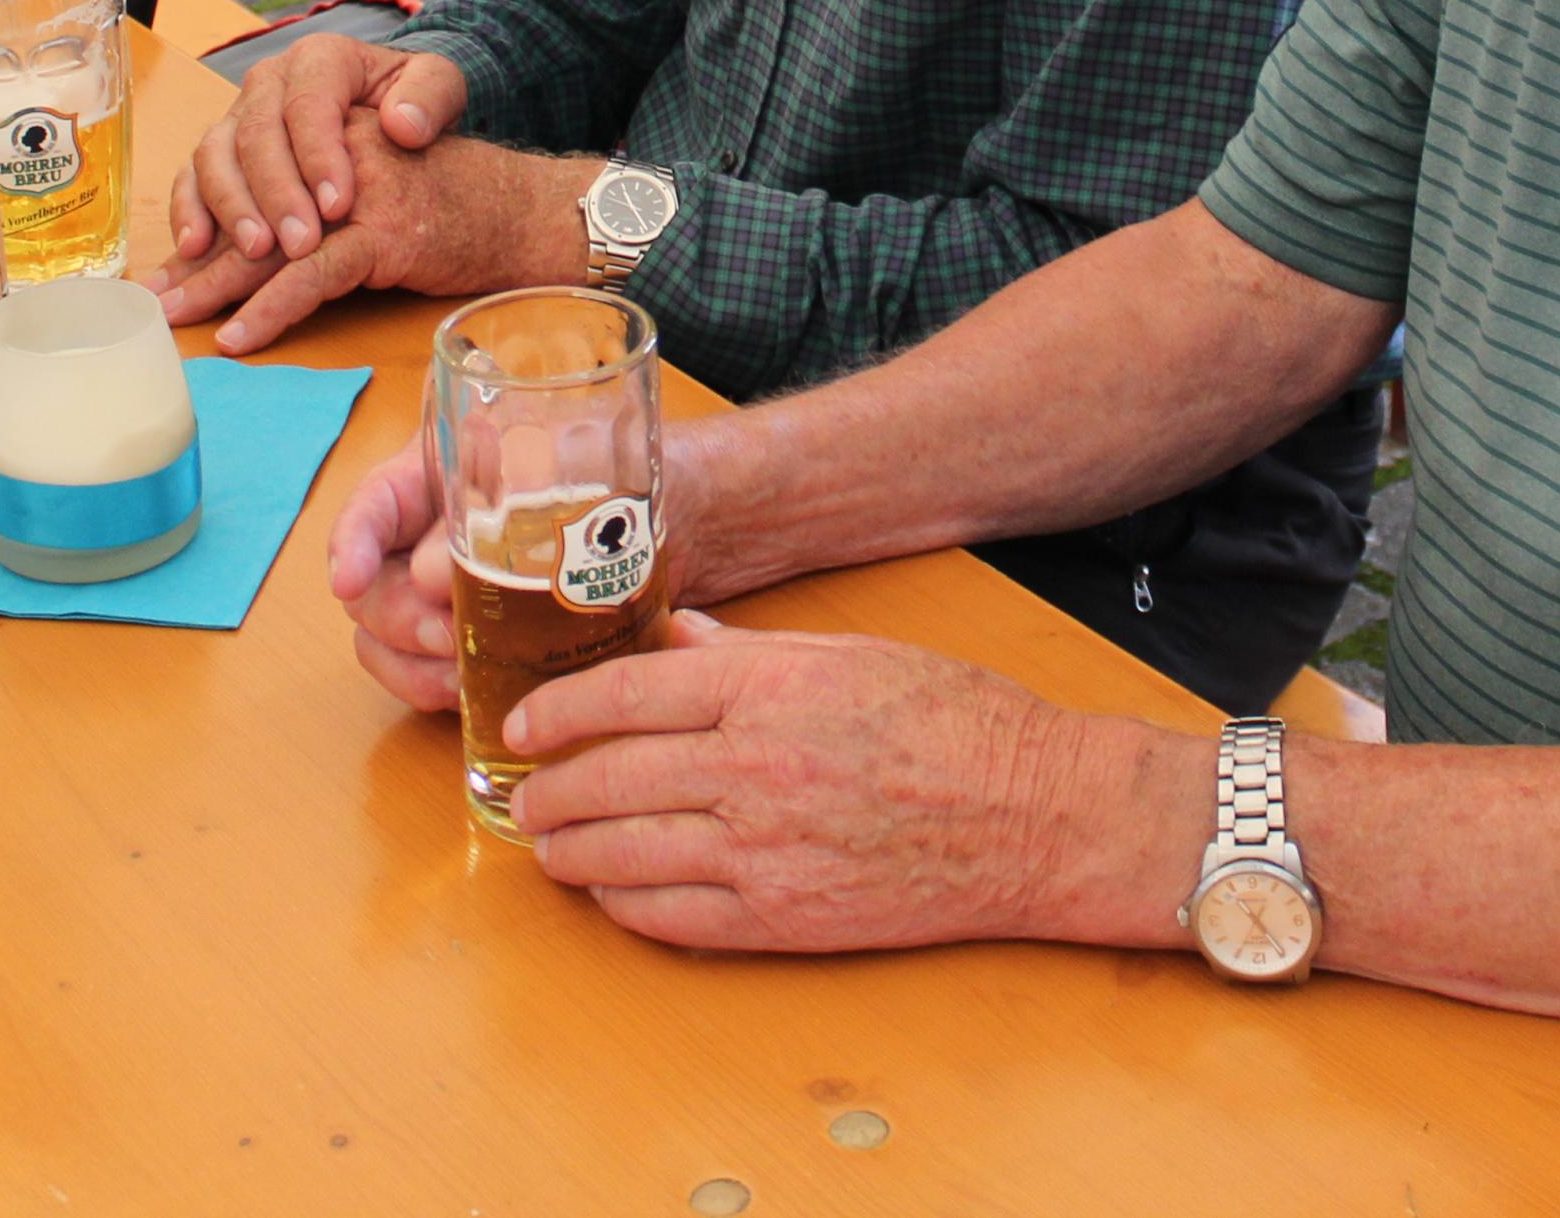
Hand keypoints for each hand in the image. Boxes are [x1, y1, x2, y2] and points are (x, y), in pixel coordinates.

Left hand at [159, 111, 586, 349]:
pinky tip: (242, 335)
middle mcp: (336, 148)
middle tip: (153, 301)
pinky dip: (274, 308)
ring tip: (179, 320)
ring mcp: (360, 191)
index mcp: (327, 124)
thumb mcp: (371, 185)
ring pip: (272, 239)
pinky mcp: (386, 233)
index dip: (202, 215)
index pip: (247, 165)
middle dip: (196, 258)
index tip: (168, 261)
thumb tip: (246, 244)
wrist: (525, 210)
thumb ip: (314, 197)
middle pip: (247, 203)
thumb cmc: (448, 201)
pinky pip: (315, 273)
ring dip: (218, 285)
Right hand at [167, 33, 465, 268]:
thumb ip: (430, 97)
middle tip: (301, 244)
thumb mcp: (439, 86)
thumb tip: (404, 124)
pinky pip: (191, 176)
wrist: (391, 105)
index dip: (319, 156)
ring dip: (231, 206)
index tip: (339, 207)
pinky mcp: (219, 150)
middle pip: (257, 133)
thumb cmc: (413, 100)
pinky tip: (196, 248)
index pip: (309, 104)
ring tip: (257, 251)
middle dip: (277, 193)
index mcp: (321, 59)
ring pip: (215, 154)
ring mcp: (238, 115)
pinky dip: (189, 210)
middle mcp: (269, 81)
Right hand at [329, 415, 734, 711]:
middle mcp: (438, 527)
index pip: (374, 500)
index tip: (347, 580)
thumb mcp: (591, 467)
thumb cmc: (647, 473)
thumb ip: (515, 504)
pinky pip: (426, 670)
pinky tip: (466, 697)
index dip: (348, 540)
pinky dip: (434, 689)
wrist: (703, 522)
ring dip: (410, 663)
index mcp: (449, 467)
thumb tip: (437, 574)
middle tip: (447, 637)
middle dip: (394, 616)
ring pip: (388, 634)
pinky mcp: (481, 637)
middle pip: (372, 580)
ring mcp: (454, 588)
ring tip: (458, 676)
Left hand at [508, 615, 1141, 953]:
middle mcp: (753, 769)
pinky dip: (623, 905)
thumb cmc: (957, 723)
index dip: (557, 710)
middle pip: (606, 777)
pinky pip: (670, 917)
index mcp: (768, 689)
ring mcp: (763, 852)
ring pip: (622, 854)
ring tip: (547, 845)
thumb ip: (747, 654)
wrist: (1036, 816)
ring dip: (568, 851)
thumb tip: (674, 639)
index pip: (622, 694)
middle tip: (522, 790)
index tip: (525, 722)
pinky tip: (609, 892)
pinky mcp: (782, 919)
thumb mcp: (848, 655)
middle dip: (547, 788)